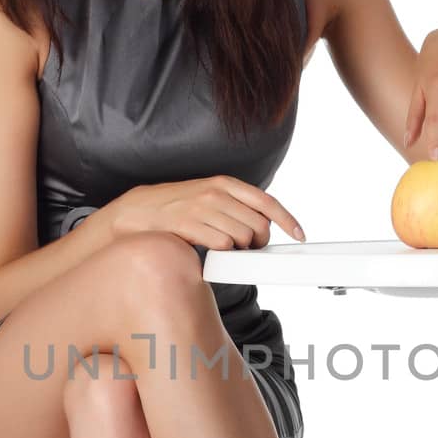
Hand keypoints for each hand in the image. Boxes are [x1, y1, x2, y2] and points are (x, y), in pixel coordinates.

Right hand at [110, 176, 305, 249]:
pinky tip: (211, 250)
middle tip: (247, 247)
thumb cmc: (178, 206)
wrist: (138, 211)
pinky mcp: (189, 225)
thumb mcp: (210, 196)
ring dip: (239, 250)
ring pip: (242, 237)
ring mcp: (201, 208)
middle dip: (258, 242)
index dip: (287, 221)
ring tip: (225, 247)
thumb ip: (236, 205)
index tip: (299, 235)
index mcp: (225, 183)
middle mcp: (216, 193)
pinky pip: (222, 245)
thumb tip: (265, 224)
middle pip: (258, 225)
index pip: (267, 202)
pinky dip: (222, 253)